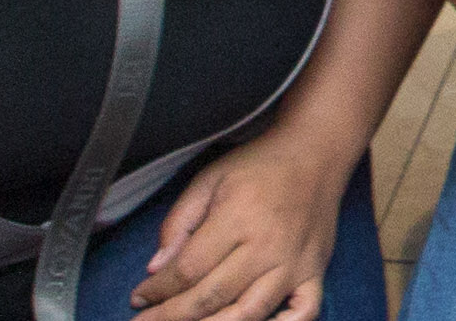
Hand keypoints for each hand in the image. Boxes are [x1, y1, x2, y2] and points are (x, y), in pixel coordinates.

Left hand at [127, 125, 357, 320]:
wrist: (317, 150)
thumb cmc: (260, 164)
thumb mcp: (209, 179)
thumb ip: (179, 222)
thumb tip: (156, 269)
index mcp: (238, 217)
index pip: (188, 270)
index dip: (157, 291)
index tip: (138, 298)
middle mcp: (268, 245)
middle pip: (212, 297)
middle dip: (172, 316)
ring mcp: (295, 262)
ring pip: (249, 314)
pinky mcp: (316, 271)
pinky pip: (305, 313)